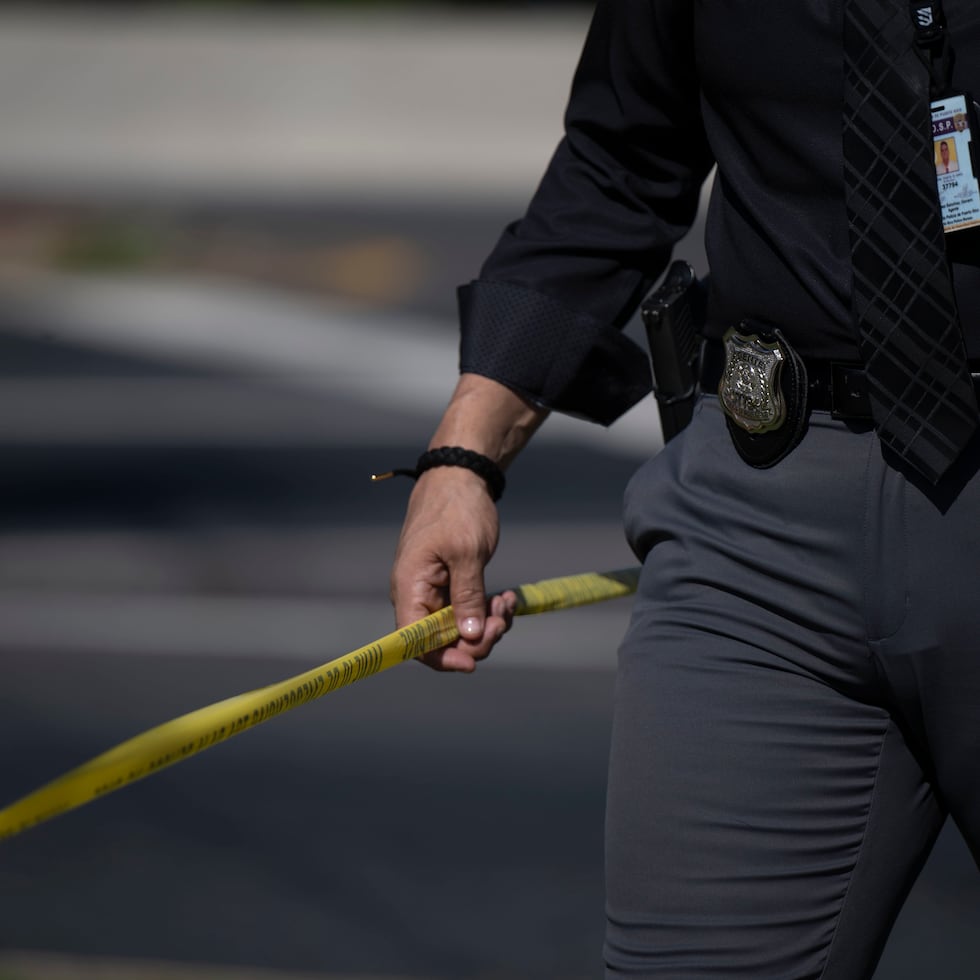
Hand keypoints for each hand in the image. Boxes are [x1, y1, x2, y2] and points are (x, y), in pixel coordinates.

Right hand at [391, 466, 515, 671]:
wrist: (460, 477)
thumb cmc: (458, 509)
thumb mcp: (467, 552)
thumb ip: (467, 596)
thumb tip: (468, 637)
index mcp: (409, 588)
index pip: (413, 643)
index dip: (441, 659)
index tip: (473, 661)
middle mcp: (417, 596)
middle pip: (441, 642)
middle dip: (476, 637)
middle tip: (503, 617)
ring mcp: (434, 593)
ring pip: (459, 630)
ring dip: (487, 624)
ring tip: (508, 602)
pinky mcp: (451, 587)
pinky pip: (468, 613)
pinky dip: (488, 612)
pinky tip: (506, 598)